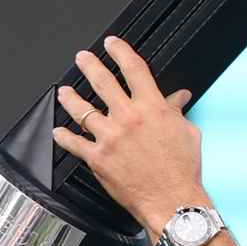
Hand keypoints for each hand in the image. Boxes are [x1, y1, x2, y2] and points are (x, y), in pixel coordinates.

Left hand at [53, 36, 205, 235]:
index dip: (120, 51)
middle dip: (89, 65)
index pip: (133, 69)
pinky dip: (63, 137)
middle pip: (102, 82)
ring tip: (64, 92)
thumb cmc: (182, 171)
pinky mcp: (97, 158)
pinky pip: (74, 143)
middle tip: (82, 58)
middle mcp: (128, 118)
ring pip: (82, 110)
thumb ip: (177, 111)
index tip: (112, 44)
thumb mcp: (188, 133)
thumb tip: (179, 98)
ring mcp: (110, 137)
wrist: (172, 201)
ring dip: (70, 98)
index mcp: (152, 108)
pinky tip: (59, 132)